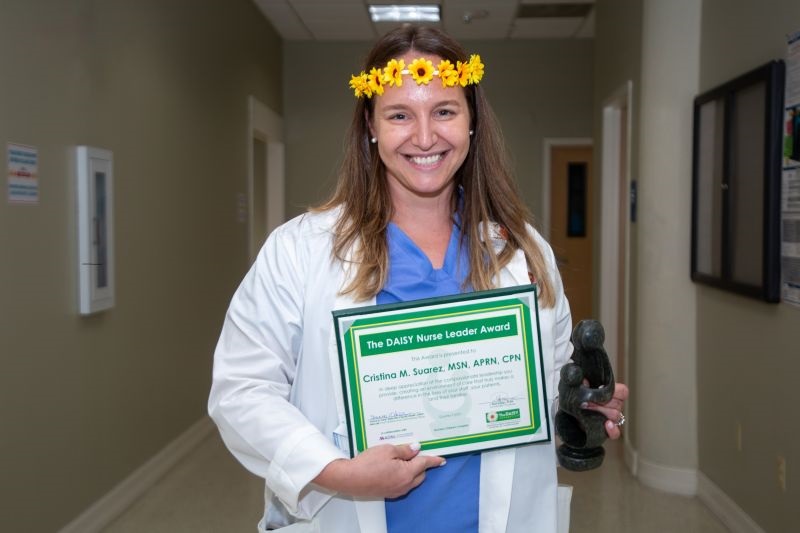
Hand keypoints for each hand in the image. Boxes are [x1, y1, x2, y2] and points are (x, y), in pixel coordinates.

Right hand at [312, 442, 445, 498]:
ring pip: (411, 480)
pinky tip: (392, 468)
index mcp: (407, 473)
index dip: (434, 460)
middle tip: (413, 453)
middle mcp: (404, 484)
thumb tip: (416, 449)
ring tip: (400, 458)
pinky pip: (402, 484)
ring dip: (411, 471)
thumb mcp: (387, 450)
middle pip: (420, 474)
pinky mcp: (388, 493)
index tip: (441, 459)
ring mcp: (396, 490)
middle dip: (420, 464)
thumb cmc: (367, 464)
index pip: (425, 464)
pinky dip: (402, 476)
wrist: (349, 478)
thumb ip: (404, 450)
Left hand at [583, 382, 628, 439]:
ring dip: (601, 411)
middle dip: (601, 402)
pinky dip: (612, 429)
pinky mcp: (607, 431)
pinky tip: (607, 424)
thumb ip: (584, 383)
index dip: (614, 390)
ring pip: (615, 415)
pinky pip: (615, 433)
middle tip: (587, 401)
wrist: (571, 415)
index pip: (623, 391)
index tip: (601, 388)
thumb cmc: (579, 400)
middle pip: (617, 404)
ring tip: (587, 408)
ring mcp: (612, 420)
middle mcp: (614, 407)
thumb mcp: (581, 389)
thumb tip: (584, 380)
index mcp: (612, 395)